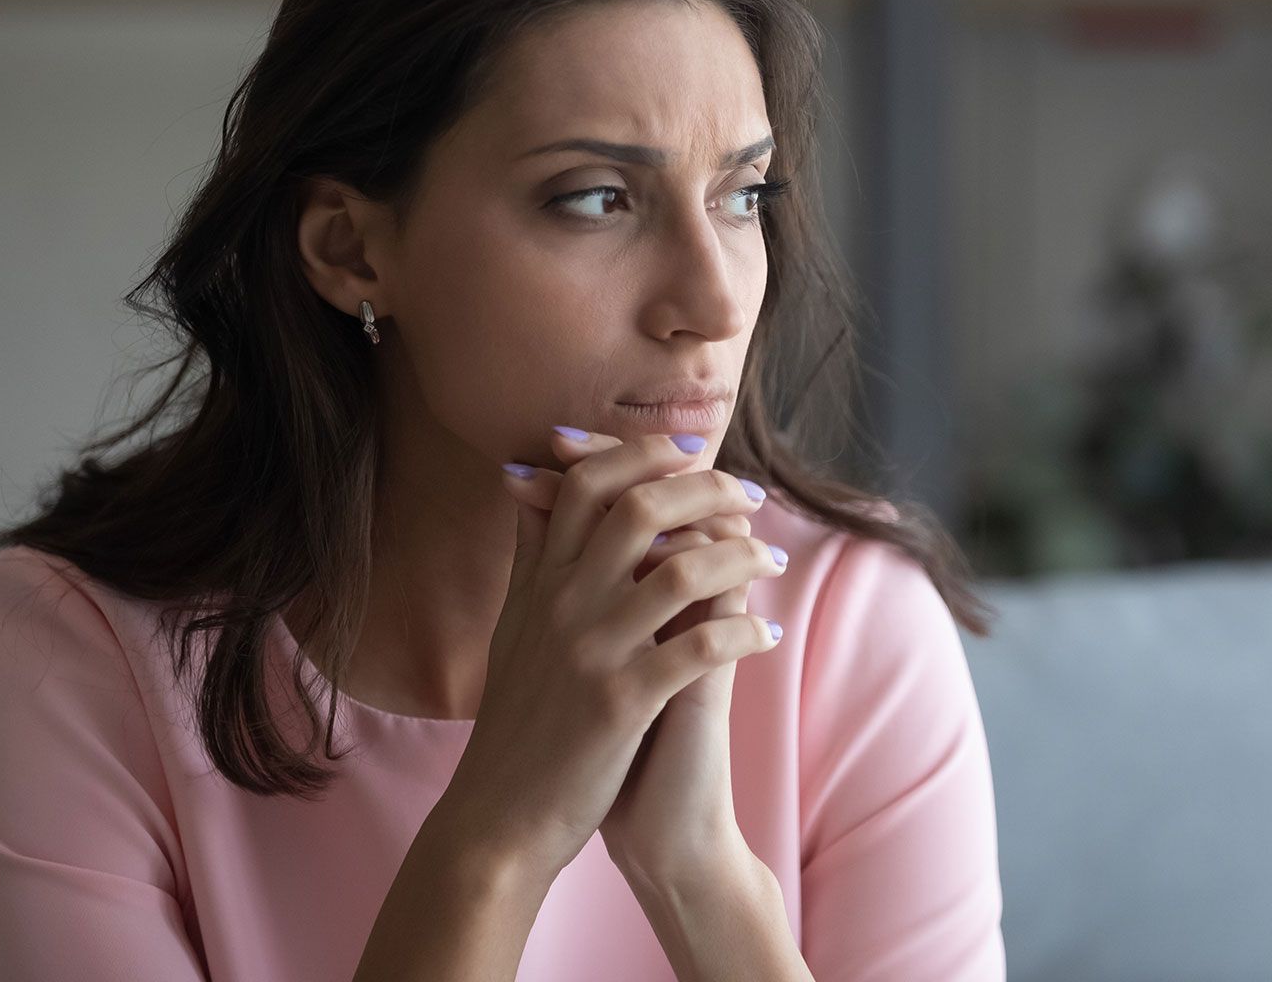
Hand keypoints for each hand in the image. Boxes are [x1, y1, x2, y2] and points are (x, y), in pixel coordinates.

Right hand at [511, 426, 787, 891]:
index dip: (643, 455)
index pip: (588, 484)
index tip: (692, 454)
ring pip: (683, 571)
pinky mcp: (622, 703)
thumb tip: (526, 482)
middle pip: (640, 508)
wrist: (500, 816)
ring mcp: (592, 652)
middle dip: (707, 489)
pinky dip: (746, 631)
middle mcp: (562, 605)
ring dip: (742, 556)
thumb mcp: (513, 626)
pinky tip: (769, 632)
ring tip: (772, 557)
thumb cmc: (518, 723)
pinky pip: (701, 648)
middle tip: (750, 493)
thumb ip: (529, 555)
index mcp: (540, 583)